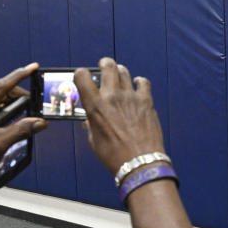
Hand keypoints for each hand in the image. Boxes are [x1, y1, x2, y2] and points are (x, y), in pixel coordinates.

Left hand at [0, 63, 47, 187]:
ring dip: (17, 106)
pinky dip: (11, 114)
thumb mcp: (1, 143)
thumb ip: (22, 130)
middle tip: (36, 103)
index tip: (33, 67)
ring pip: (2, 103)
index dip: (19, 75)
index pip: (3, 86)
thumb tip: (40, 122)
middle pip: (4, 93)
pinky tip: (18, 123)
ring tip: (30, 116)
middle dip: (22, 95)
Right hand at [75, 59, 164, 173]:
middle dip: (104, 64)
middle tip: (104, 66)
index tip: (83, 77)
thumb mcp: (94, 141)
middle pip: (107, 66)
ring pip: (124, 71)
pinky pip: (143, 82)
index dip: (81, 74)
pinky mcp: (146, 101)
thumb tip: (88, 121)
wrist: (140, 163)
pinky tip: (137, 85)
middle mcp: (112, 97)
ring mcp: (131, 97)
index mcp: (95, 106)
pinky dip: (139, 81)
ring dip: (120, 72)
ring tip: (119, 76)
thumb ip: (90, 126)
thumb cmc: (115, 155)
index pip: (82, 76)